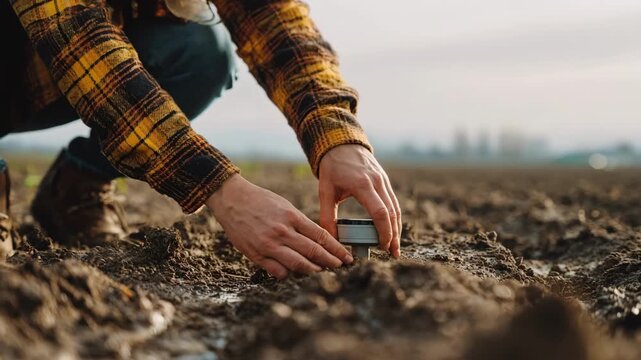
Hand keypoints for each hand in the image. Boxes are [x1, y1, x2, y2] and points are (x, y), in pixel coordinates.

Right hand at [206, 174, 353, 278]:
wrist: (232, 199)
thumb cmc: (260, 201)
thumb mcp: (284, 206)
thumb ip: (300, 223)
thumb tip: (318, 241)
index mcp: (292, 217)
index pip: (321, 236)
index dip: (336, 249)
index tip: (346, 257)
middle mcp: (282, 232)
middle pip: (313, 252)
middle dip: (330, 262)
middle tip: (340, 268)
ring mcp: (269, 245)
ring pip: (298, 265)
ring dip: (313, 271)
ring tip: (321, 272)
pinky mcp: (256, 254)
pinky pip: (278, 271)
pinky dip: (289, 274)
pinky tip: (294, 273)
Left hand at [318, 145, 401, 257]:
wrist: (341, 144)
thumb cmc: (332, 169)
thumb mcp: (325, 191)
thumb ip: (327, 216)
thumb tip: (331, 240)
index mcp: (362, 185)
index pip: (380, 213)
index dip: (384, 232)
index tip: (381, 247)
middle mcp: (377, 182)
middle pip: (392, 213)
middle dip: (394, 235)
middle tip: (392, 254)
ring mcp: (383, 180)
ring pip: (396, 208)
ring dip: (397, 229)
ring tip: (394, 247)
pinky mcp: (385, 180)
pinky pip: (393, 202)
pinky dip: (394, 218)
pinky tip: (392, 230)